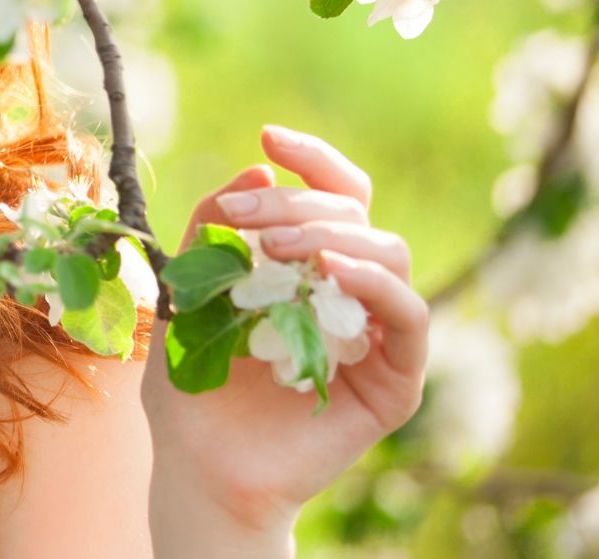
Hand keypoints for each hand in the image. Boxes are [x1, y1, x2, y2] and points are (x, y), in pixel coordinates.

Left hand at [141, 124, 427, 542]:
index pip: (337, 194)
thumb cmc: (192, 382)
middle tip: (244, 219)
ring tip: (273, 248)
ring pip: (388, 254)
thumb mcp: (187, 291)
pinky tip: (331, 271)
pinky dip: (377, 285)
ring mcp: (376, 337)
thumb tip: (255, 166)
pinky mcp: (393, 383)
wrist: (197, 463)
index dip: (312, 159)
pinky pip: (411, 318)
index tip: (268, 135)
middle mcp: (351, 294)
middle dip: (297, 202)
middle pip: (357, 216)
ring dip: (329, 236)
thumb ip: (214, 233)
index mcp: (310, 266)